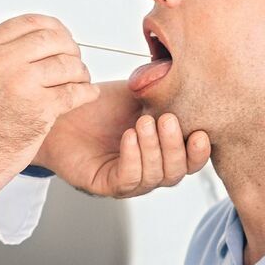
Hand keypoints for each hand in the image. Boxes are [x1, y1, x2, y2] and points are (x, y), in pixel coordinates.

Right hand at [0, 15, 99, 215]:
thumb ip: (5, 53)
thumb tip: (41, 40)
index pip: (30, 23)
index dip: (53, 27)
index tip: (62, 37)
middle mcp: (4, 62)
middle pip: (53, 39)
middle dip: (70, 49)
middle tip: (74, 60)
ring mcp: (23, 84)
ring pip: (67, 65)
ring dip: (80, 72)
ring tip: (80, 80)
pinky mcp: (40, 108)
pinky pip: (75, 92)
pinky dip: (86, 92)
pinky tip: (87, 94)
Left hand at [33, 80, 209, 197]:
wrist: (63, 111)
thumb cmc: (101, 106)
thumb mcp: (140, 94)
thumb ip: (166, 92)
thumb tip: (190, 81)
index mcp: (163, 150)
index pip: (190, 160)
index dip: (199, 152)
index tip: (201, 134)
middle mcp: (149, 168)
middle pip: (176, 172)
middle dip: (174, 146)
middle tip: (165, 119)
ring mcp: (128, 179)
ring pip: (154, 177)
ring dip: (153, 149)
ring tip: (143, 123)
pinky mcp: (105, 184)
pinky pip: (127, 179)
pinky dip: (132, 157)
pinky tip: (129, 136)